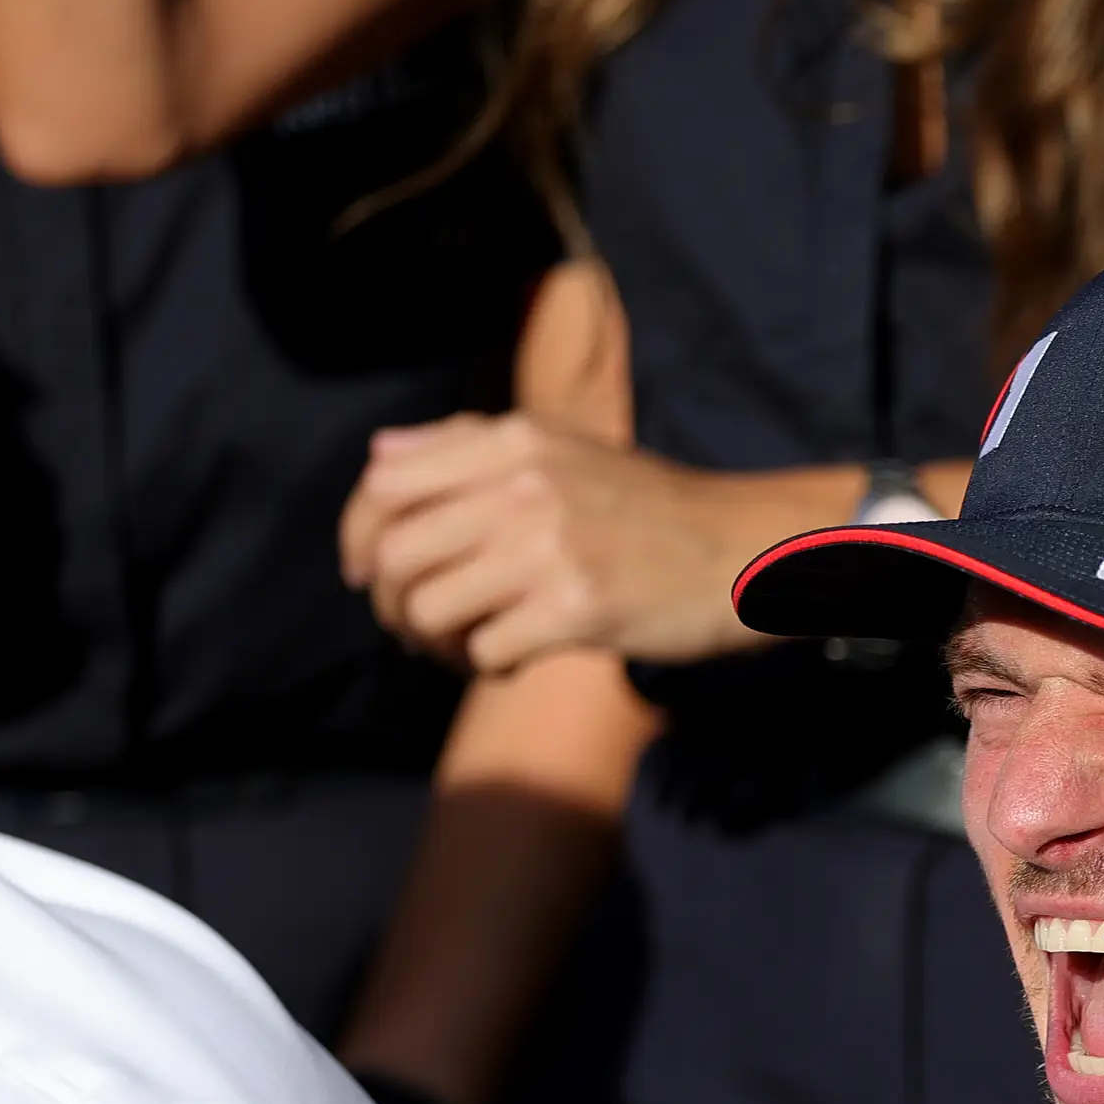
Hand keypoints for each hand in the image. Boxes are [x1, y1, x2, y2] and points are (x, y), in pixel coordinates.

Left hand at [339, 412, 783, 673]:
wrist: (746, 550)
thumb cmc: (651, 507)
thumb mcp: (564, 449)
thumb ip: (468, 446)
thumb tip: (379, 456)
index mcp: (513, 439)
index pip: (384, 485)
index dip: (358, 536)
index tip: (367, 572)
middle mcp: (524, 485)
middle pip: (395, 556)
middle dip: (392, 605)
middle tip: (421, 627)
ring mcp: (550, 548)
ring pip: (428, 610)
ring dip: (435, 642)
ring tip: (467, 646)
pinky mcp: (577, 609)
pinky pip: (485, 649)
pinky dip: (485, 665)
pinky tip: (514, 658)